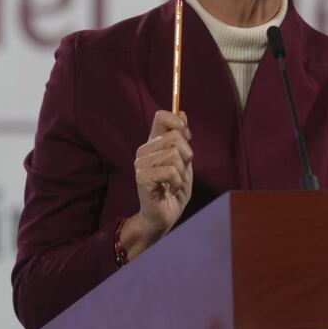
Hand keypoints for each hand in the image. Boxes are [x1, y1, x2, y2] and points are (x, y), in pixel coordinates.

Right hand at [122, 110, 192, 259]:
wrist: (164, 217)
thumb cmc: (173, 190)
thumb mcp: (184, 161)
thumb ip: (182, 139)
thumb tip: (182, 111)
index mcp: (154, 143)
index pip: (161, 116)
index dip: (178, 124)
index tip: (186, 138)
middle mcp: (145, 150)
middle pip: (175, 137)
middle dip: (187, 156)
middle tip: (180, 172)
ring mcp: (140, 163)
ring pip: (174, 155)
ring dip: (181, 173)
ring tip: (174, 183)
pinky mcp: (141, 177)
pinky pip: (170, 171)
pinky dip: (177, 183)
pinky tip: (170, 189)